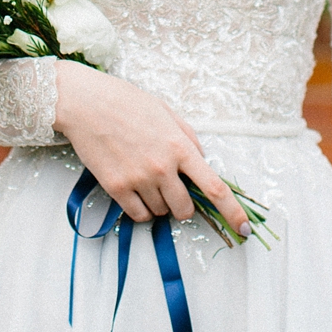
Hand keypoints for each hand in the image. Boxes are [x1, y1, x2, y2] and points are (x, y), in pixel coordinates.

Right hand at [53, 62, 250, 235]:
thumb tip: (201, 162)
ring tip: (144, 177)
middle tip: (171, 188)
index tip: (244, 228)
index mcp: (180, 146)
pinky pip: (138, 215)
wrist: (87, 104)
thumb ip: (188, 139)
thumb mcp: (166, 113)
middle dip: (183, 204)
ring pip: (161, 213)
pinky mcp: (116, 188)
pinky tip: (134, 191)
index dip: (232, 212)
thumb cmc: (127, 103)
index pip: (214, 187)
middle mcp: (162, 167)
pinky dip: (141, 210)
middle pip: (185, 208)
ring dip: (159, 203)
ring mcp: (139, 179)